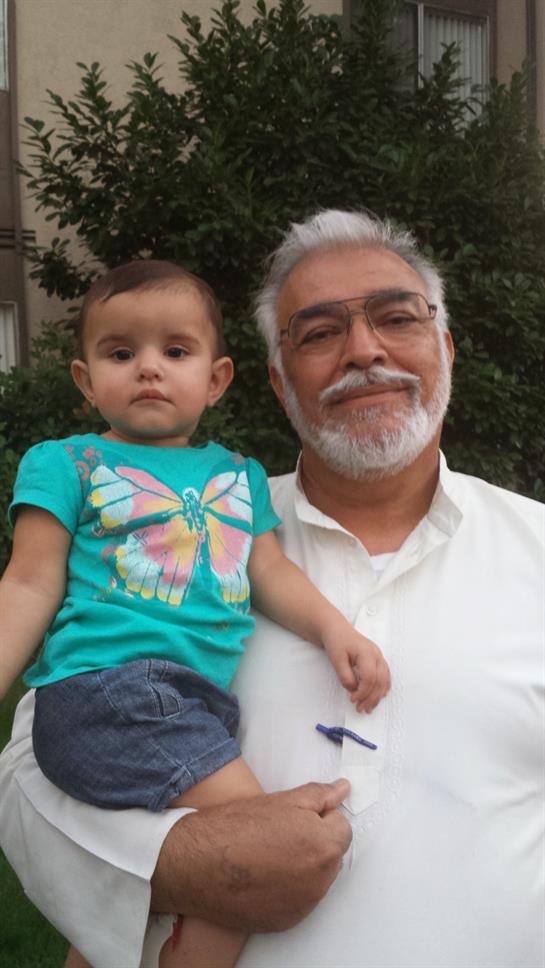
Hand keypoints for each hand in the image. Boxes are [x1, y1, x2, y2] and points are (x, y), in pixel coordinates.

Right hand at [151, 780, 351, 931]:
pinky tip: (264, 875)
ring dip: (303, 866)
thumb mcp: (281, 800)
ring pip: (316, 878)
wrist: (197, 864)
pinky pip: (299, 899)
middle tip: (280, 833)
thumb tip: (343, 789)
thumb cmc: (235, 829)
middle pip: (331, 855)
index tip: (297, 817)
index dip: (320, 818)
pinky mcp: (287, 921)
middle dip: (314, 842)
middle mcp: (319, 880)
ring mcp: (303, 904)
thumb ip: (320, 795)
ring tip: (269, 854)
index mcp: (323, 845)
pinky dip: (289, 888)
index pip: (342, 828)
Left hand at [324, 626, 390, 712]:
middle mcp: (376, 654)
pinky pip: (385, 676)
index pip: (370, 677)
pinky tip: (379, 696)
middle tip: (361, 708)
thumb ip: (345, 676)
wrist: (337, 630)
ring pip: (384, 680)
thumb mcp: (336, 659)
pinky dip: (382, 688)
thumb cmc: (337, 641)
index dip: (363, 691)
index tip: (353, 699)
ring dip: (377, 696)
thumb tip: (353, 689)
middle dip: (371, 698)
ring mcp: (379, 657)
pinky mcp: (378, 660)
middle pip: (380, 681)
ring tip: (369, 707)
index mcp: (367, 652)